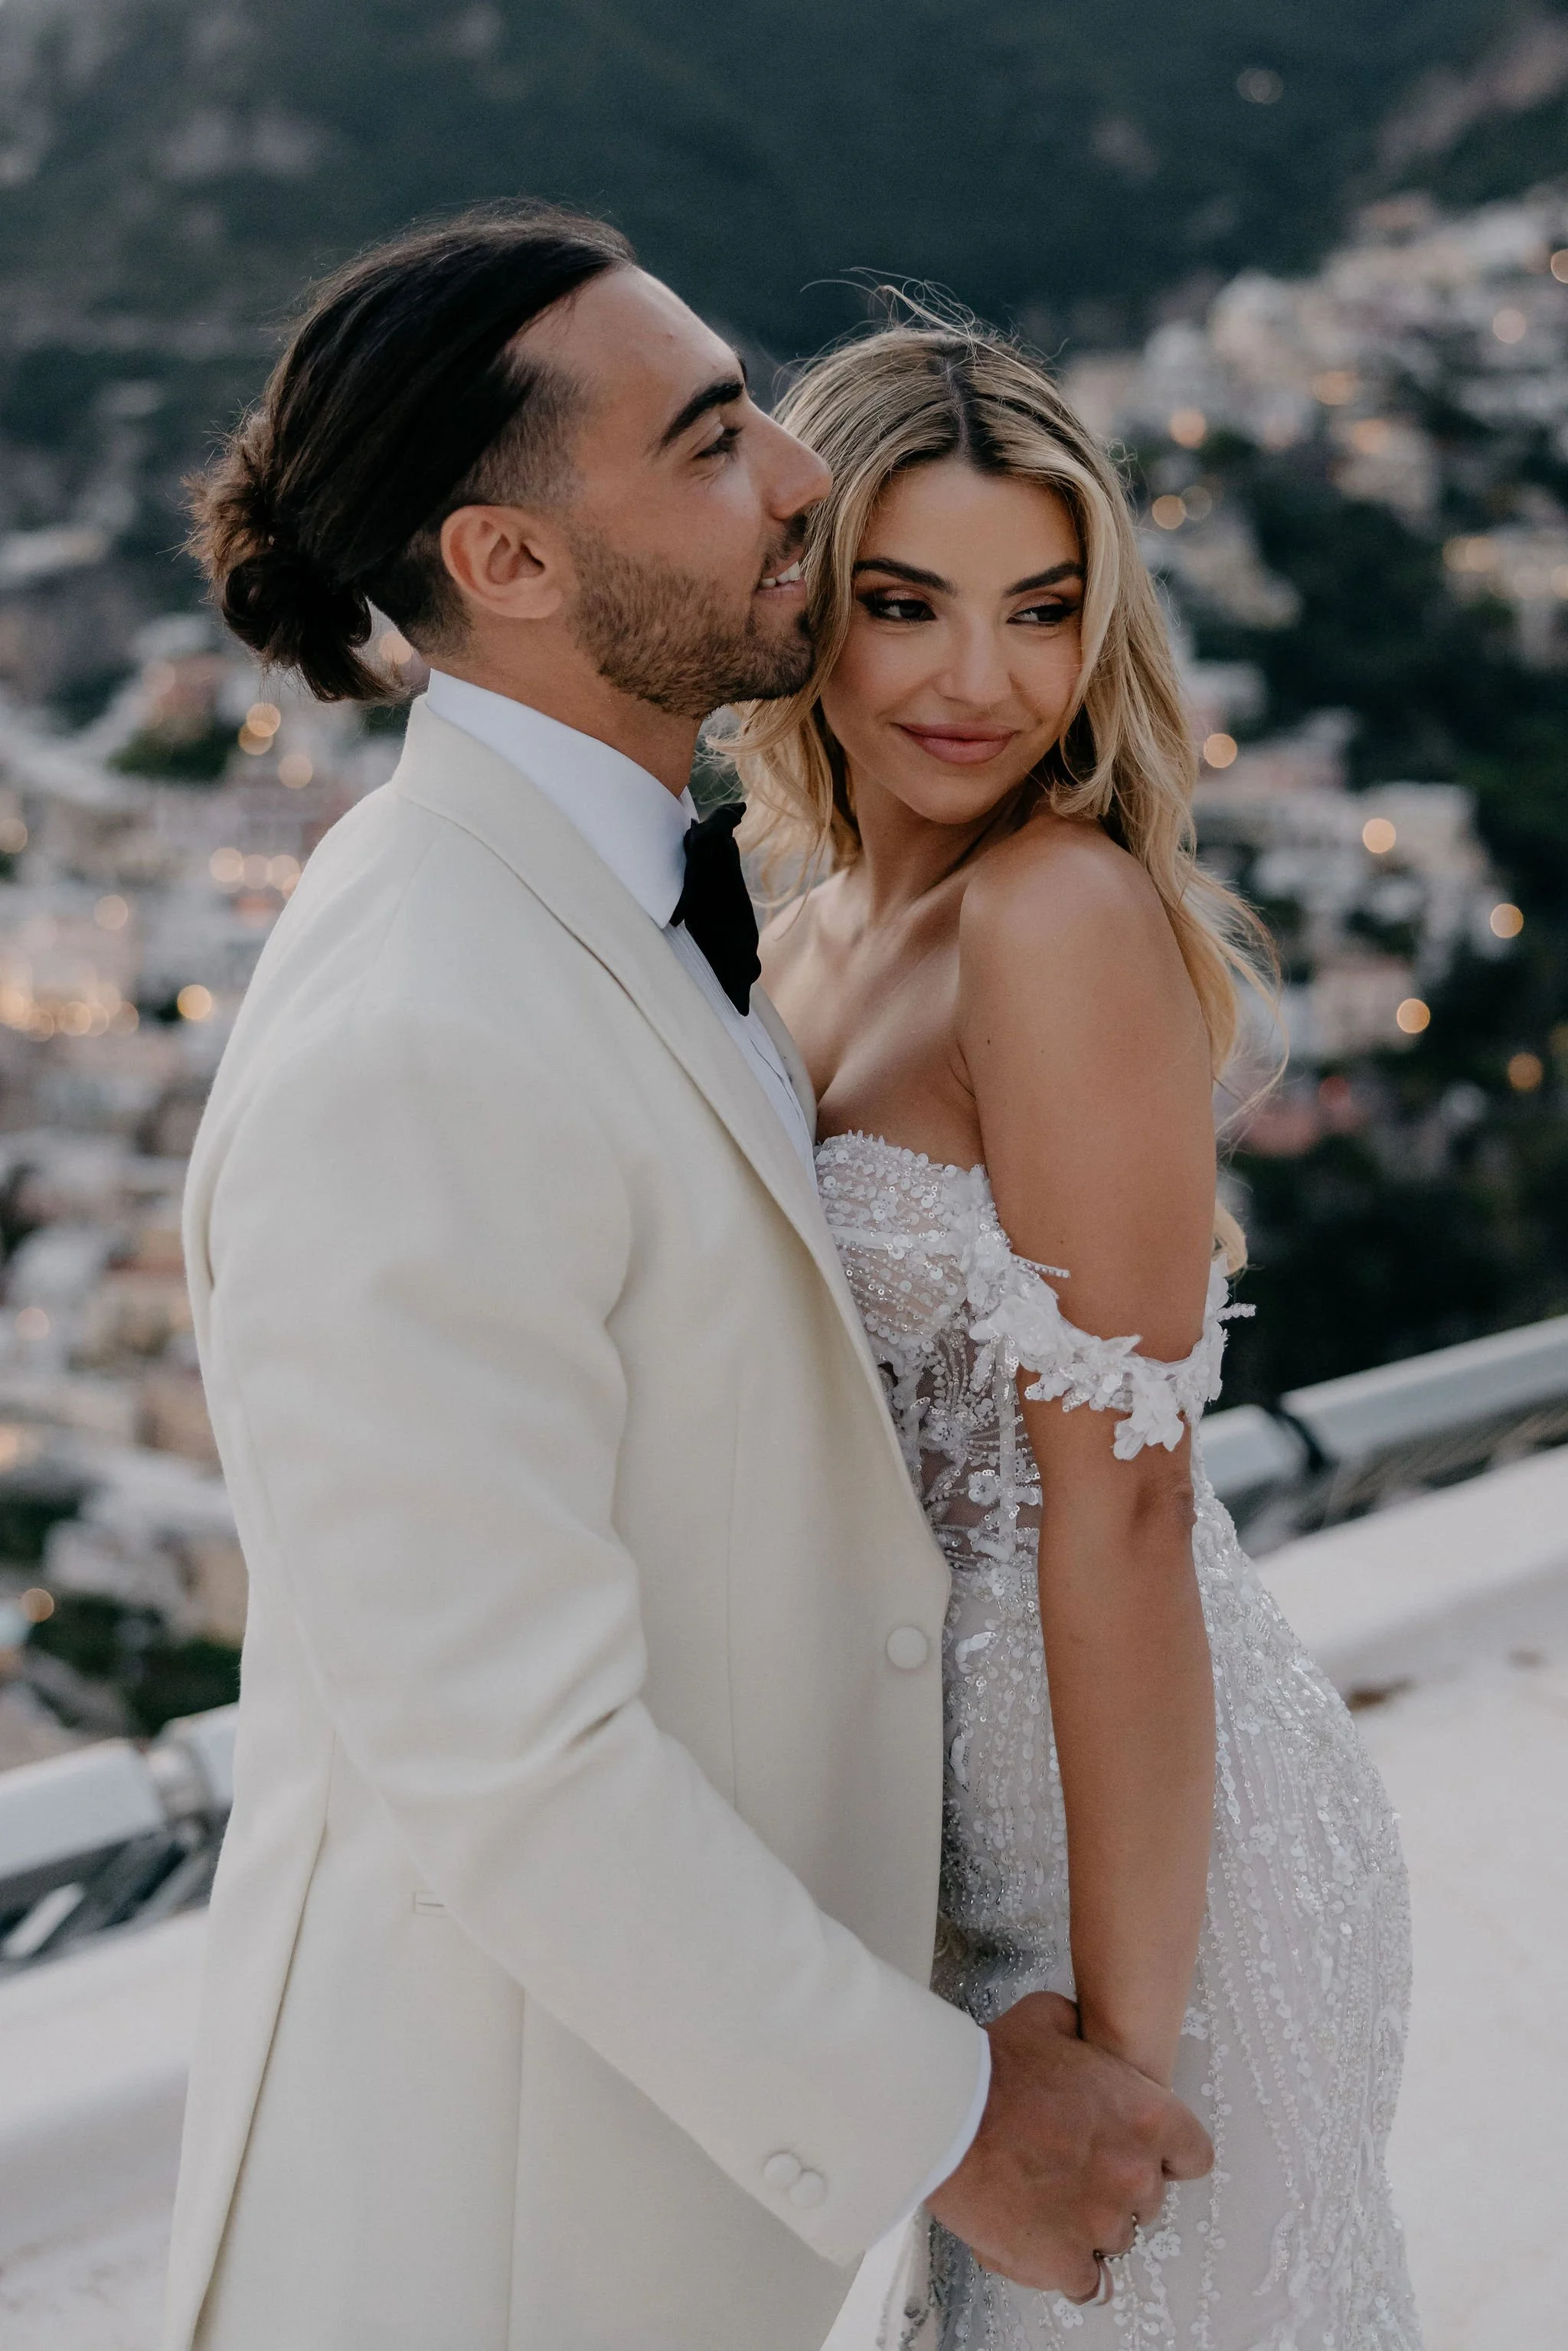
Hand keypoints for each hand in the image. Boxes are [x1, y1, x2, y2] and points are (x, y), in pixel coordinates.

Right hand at [925, 1991, 1211, 2300]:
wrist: (948, 2116)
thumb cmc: (993, 2070)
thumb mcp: (1047, 2018)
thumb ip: (1080, 2029)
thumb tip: (1079, 2030)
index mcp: (1147, 2117)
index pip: (1193, 2155)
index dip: (1165, 2155)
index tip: (1141, 2154)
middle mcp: (1135, 2175)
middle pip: (1149, 2199)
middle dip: (1117, 2187)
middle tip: (1075, 2170)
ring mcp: (1103, 2223)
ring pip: (1116, 2239)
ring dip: (1089, 2226)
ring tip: (1048, 2202)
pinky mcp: (1066, 2262)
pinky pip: (1087, 2283)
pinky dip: (1068, 2270)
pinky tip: (1047, 2249)